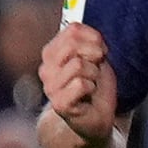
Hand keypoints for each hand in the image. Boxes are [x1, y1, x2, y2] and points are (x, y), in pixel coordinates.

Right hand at [38, 19, 118, 143]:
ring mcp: (50, 86)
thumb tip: (93, 35)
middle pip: (72, 45)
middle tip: (98, 68)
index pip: (72, 30)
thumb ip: (91, 42)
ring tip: (92, 84)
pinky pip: (81, 84)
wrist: (96, 117)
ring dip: (95, 74)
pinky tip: (89, 95)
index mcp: (52, 53)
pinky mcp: (59, 103)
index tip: (101, 51)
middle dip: (95, 54)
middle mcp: (46, 68)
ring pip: (78, 65)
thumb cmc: (96, 86)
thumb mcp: (96, 59)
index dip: (94, 38)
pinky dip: (92, 87)